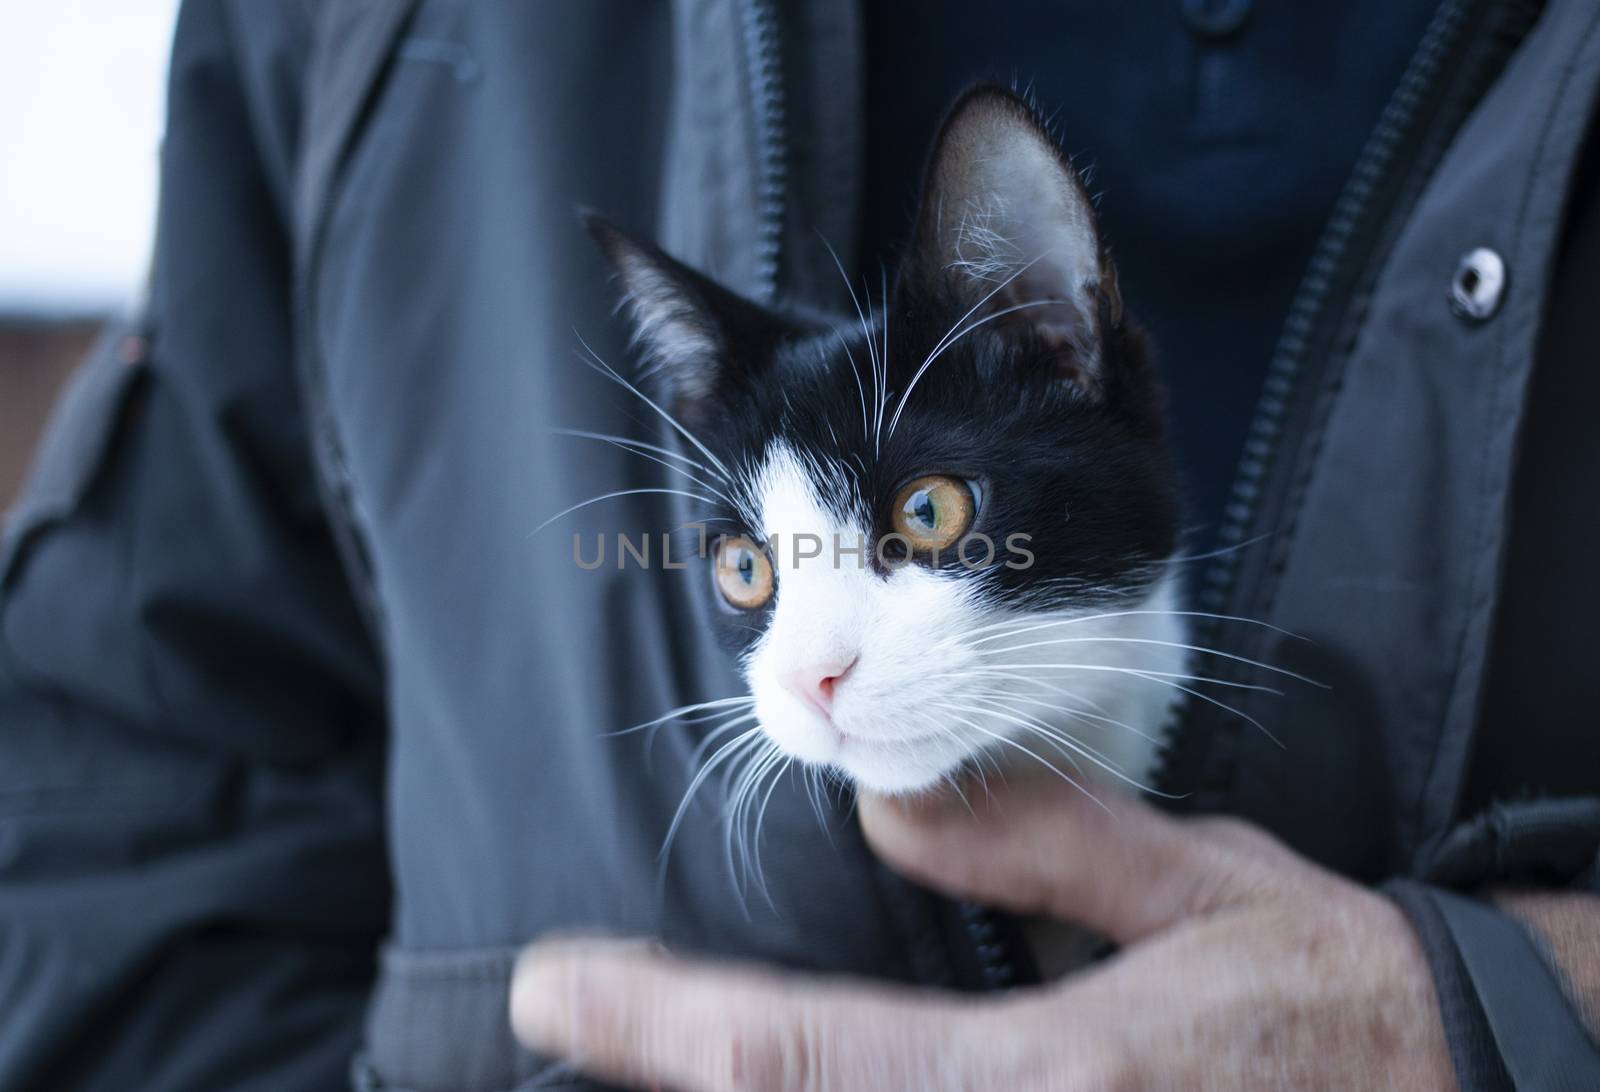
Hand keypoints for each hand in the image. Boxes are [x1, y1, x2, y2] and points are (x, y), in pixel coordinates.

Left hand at [510, 776, 1454, 1089]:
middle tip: (568, 1022)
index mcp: (1051, 1085)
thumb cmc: (1334, 997)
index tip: (547, 985)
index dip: (650, 1026)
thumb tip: (885, 817)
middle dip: (661, 1082)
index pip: (792, 1058)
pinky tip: (785, 1083)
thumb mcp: (1196, 891)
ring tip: (646, 1049)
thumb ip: (1034, 849)